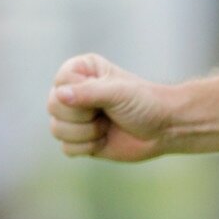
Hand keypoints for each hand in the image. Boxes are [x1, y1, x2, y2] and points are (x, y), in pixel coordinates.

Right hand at [47, 54, 170, 161]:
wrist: (165, 128)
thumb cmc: (145, 103)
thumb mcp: (119, 92)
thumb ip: (89, 92)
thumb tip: (59, 96)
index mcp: (81, 71)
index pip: (59, 84)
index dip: (79, 96)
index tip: (104, 97)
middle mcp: (74, 91)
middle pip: (53, 108)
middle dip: (83, 117)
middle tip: (107, 113)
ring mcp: (75, 117)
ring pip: (57, 130)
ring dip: (87, 133)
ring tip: (107, 126)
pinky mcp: (80, 139)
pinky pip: (66, 148)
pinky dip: (87, 147)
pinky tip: (105, 139)